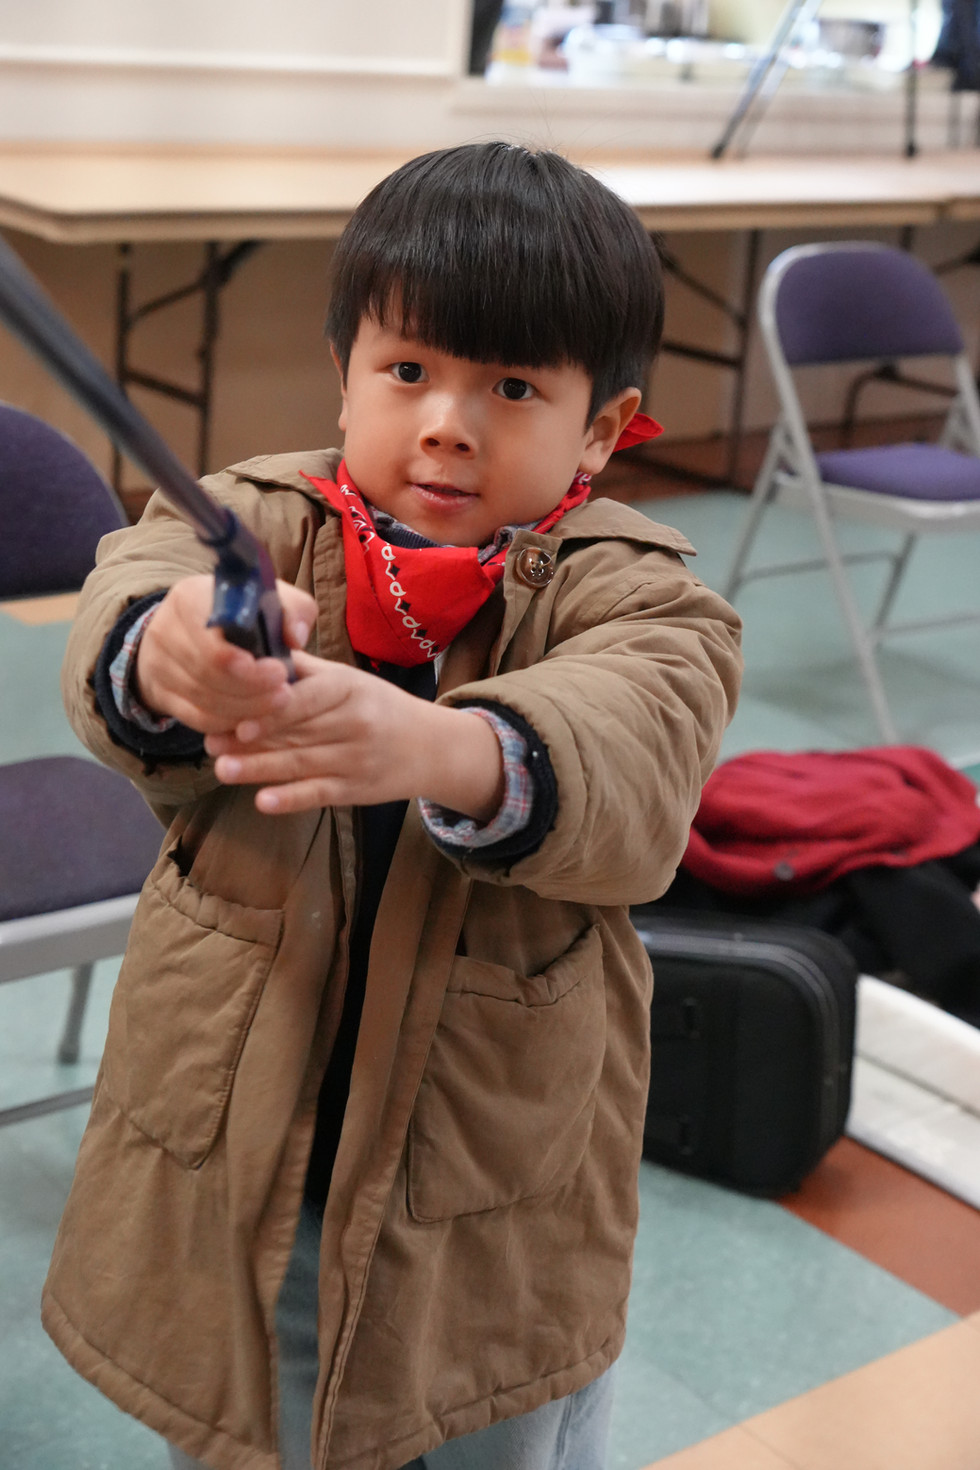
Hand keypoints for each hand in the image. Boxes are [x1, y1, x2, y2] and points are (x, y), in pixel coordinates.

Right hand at [135, 575, 316, 733]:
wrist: (192, 628)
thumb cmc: (241, 612)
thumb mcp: (269, 598)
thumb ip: (293, 609)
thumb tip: (295, 637)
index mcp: (190, 597)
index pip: (213, 642)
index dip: (246, 666)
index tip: (279, 672)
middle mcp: (165, 629)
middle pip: (208, 674)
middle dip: (253, 691)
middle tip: (285, 694)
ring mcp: (157, 664)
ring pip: (203, 700)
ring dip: (245, 709)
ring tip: (276, 704)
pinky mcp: (160, 692)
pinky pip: (196, 718)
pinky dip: (228, 722)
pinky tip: (252, 717)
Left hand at [204, 650, 504, 817]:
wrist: (430, 747)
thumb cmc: (378, 707)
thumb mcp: (349, 679)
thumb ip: (304, 670)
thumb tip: (255, 652)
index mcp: (349, 689)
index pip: (307, 698)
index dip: (272, 710)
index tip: (237, 717)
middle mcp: (354, 723)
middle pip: (297, 732)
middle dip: (251, 740)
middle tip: (211, 744)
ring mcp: (355, 759)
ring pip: (301, 764)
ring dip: (260, 769)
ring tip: (223, 770)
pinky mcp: (355, 790)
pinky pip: (319, 794)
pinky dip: (291, 799)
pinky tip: (262, 801)